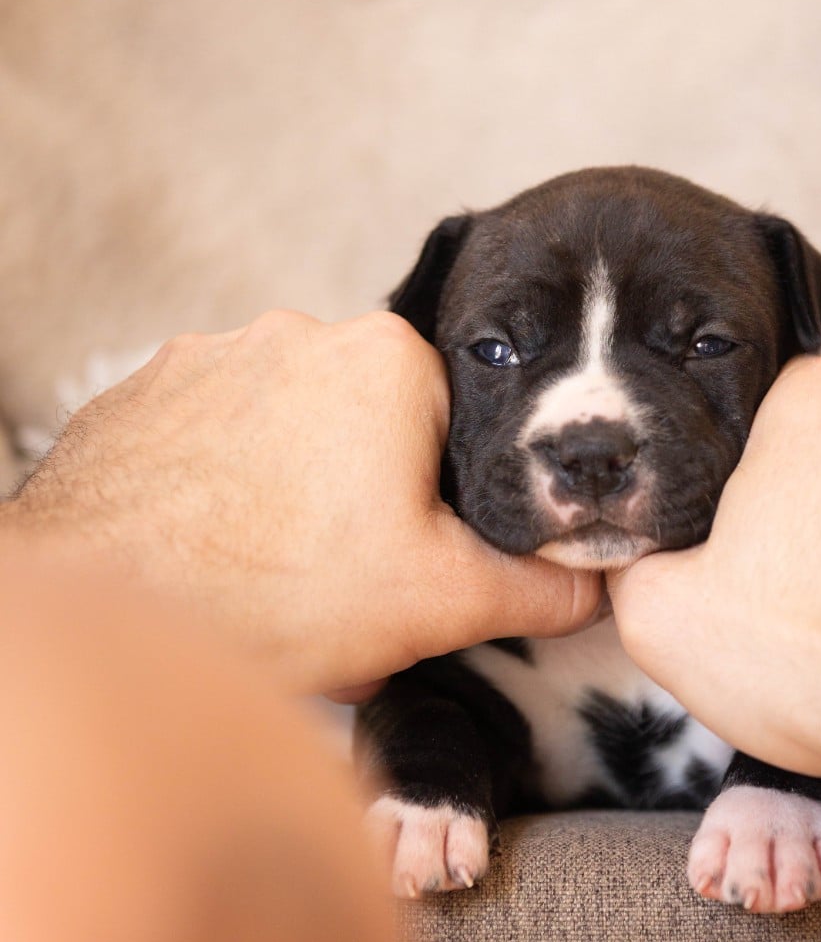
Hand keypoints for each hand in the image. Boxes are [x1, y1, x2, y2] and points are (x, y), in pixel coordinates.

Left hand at [4, 310, 601, 693]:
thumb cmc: (276, 595)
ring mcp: (206, 358)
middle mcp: (294, 334)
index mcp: (386, 361)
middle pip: (370, 425)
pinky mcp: (138, 395)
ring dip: (296, 495)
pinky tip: (214, 552)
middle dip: (368, 501)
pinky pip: (211, 438)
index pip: (455, 421)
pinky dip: (224, 489)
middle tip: (343, 582)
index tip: (414, 557)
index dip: (445, 502)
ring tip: (274, 576)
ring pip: (289, 432)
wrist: (102, 607)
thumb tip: (597, 585)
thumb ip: (537, 586)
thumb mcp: (441, 601)